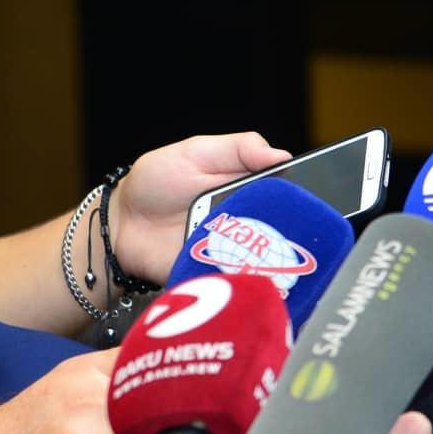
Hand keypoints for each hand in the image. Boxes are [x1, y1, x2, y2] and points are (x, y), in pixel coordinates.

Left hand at [110, 132, 290, 283]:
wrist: (120, 226)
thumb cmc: (157, 184)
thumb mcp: (197, 152)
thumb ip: (239, 148)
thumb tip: (283, 156)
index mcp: (253, 191)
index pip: (292, 196)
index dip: (305, 198)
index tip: (312, 197)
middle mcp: (252, 224)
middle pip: (287, 231)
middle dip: (292, 231)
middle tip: (287, 227)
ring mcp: (237, 253)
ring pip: (271, 260)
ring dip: (272, 258)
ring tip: (269, 254)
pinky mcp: (219, 278)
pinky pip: (241, 284)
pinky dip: (247, 282)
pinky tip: (249, 276)